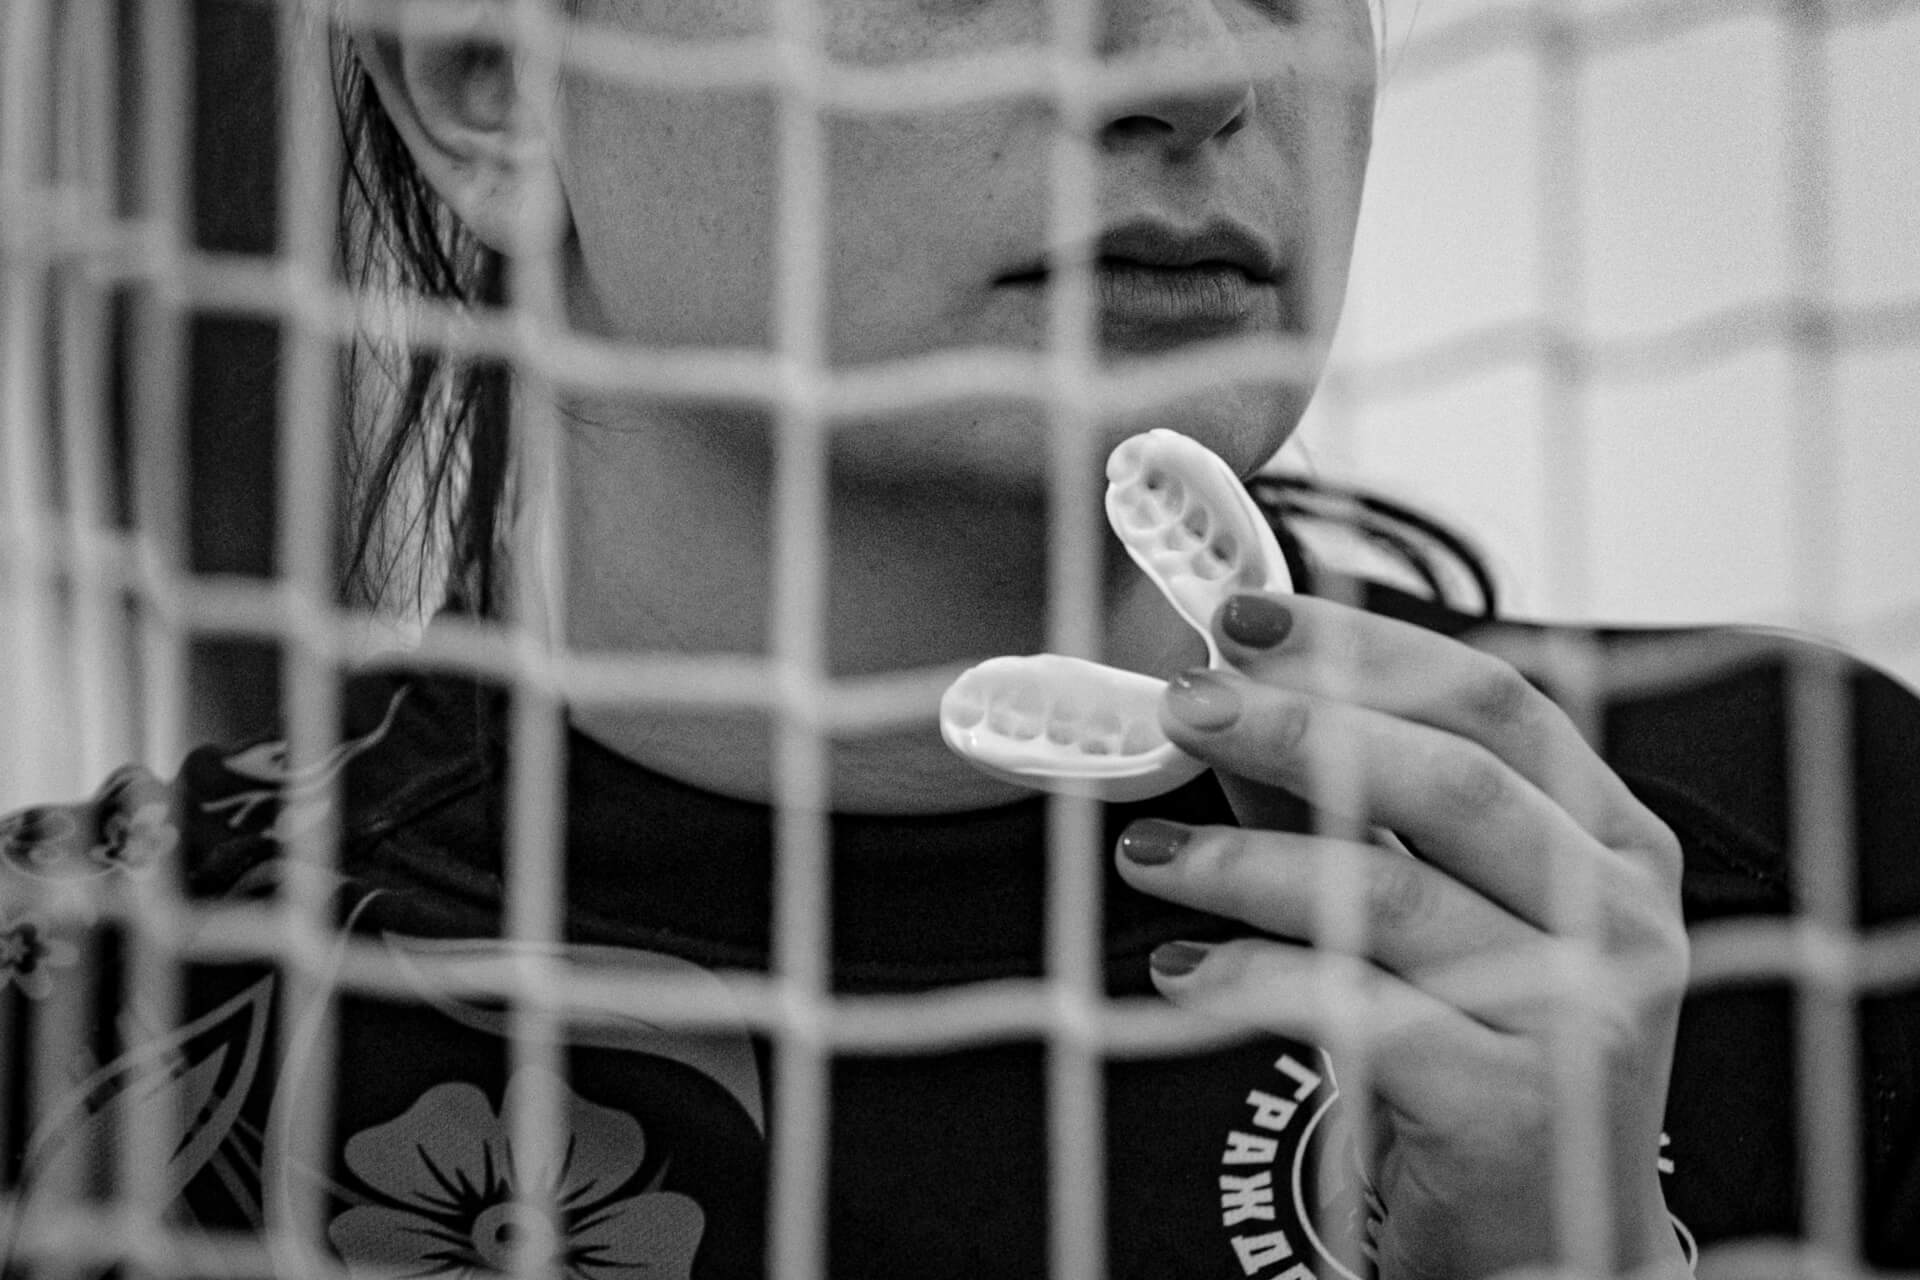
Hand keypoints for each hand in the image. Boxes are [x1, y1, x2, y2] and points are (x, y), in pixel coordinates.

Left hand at [1116, 591, 1691, 1279]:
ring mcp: (1586, 1013)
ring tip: (1149, 854)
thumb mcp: (1433, 921)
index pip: (1495, 703)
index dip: (1365, 648)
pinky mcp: (1516, 1106)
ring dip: (1245, 861)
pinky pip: (1357, 1010)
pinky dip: (1250, 979)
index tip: (1247, 620)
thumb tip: (1232, 705)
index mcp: (1614, 843)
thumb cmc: (1483, 1064)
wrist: (1541, 1249)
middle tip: (1187, 707)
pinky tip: (1181, 972)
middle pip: (1450, 779)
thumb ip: (1344, 814)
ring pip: (1391, 893)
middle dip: (1301, 729)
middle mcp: (1623, 916)